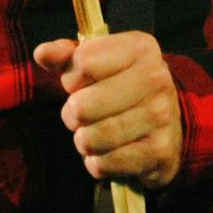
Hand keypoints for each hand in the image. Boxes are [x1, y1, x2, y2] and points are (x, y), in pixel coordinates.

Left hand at [33, 31, 182, 188]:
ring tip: (96, 133)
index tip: (82, 84)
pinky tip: (110, 152)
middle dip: (73, 114)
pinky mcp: (159, 152)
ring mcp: (161, 117)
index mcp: (140, 48)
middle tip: (85, 115)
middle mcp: (156, 79)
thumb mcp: (98, 62)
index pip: (82, 64)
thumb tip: (42, 53)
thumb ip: (66, 55)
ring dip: (84, 140)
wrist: (170, 125)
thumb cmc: (123, 87)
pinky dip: (97, 162)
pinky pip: (102, 164)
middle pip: (81, 106)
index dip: (71, 79)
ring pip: (90, 138)